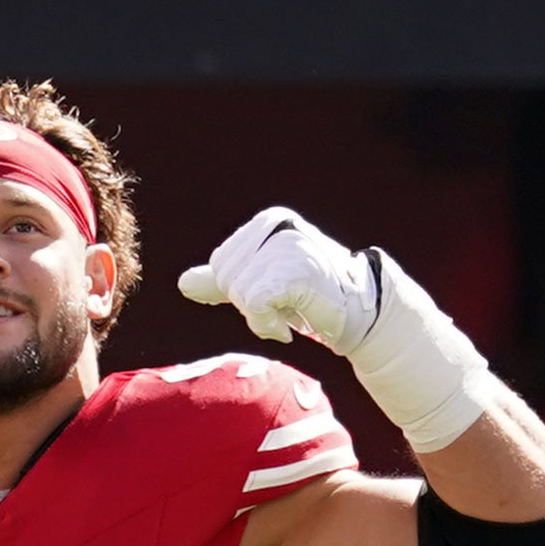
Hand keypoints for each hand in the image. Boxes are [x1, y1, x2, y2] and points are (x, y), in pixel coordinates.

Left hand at [179, 206, 379, 355]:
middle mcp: (277, 225)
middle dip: (252, 305)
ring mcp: (288, 244)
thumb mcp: (262, 284)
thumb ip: (224, 282)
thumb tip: (184, 283)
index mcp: (266, 222)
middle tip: (286, 306)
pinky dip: (267, 323)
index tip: (275, 296)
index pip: (222, 266)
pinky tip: (292, 322)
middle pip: (227, 278)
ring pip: (240, 293)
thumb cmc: (312, 298)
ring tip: (293, 312)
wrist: (360, 313)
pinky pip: (254, 303)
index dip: (241, 293)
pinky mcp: (297, 268)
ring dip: (262, 318)